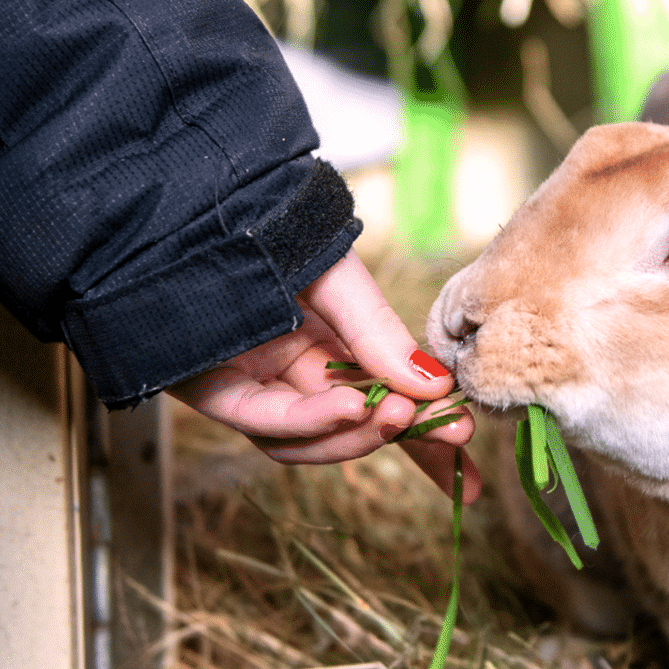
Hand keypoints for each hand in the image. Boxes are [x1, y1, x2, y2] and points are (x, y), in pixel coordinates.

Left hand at [169, 251, 479, 500]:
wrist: (198, 199)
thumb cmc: (267, 225)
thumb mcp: (342, 277)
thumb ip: (381, 333)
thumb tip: (436, 385)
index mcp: (327, 345)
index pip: (384, 404)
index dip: (425, 441)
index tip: (470, 470)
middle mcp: (290, 373)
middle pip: (350, 431)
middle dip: (404, 440)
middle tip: (451, 435)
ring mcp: (251, 385)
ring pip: (307, 441)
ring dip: (357, 436)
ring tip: (396, 414)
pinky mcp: (210, 389)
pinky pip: (263, 421)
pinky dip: (310, 420)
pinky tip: (349, 407)